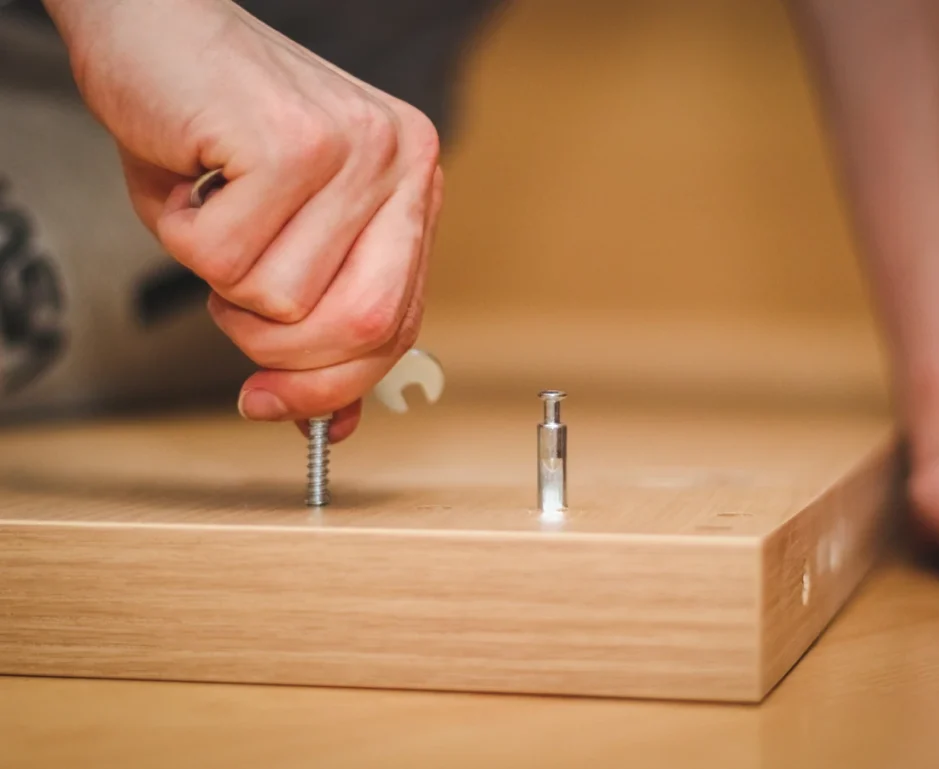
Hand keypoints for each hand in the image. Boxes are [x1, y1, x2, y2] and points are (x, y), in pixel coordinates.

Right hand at [43, 0, 443, 440]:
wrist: (153, 25)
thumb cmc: (215, 129)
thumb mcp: (282, 235)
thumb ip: (316, 324)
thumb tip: (331, 424)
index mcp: (411, 184)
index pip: (397, 326)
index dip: (335, 383)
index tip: (277, 404)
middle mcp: (400, 162)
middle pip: (363, 329)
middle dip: (285, 359)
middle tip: (232, 320)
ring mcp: (353, 150)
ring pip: (283, 303)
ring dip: (223, 287)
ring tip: (214, 219)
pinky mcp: (291, 144)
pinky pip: (226, 262)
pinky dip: (186, 242)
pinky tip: (194, 187)